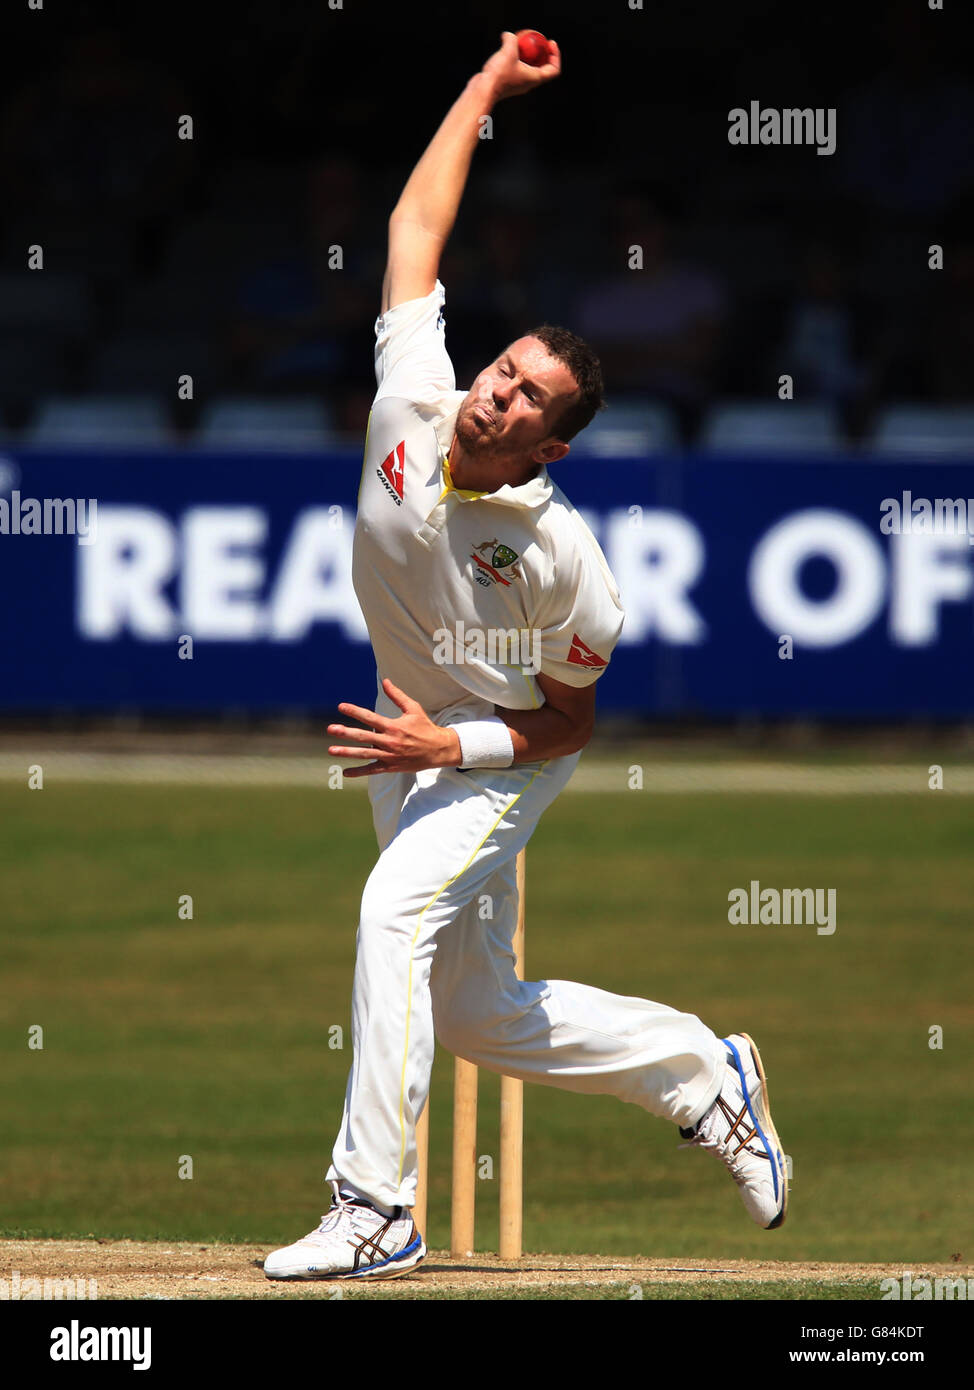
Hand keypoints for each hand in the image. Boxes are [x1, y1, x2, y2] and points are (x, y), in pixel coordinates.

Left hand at [328, 677, 461, 777]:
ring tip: (331, 750)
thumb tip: (385, 681)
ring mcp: (389, 756)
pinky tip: (345, 772)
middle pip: (363, 737)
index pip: (370, 717)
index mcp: (393, 726)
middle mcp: (389, 741)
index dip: (355, 711)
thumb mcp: (413, 708)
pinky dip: (359, 772)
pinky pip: (372, 770)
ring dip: (347, 752)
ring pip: (364, 754)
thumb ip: (397, 695)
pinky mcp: (391, 767)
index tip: (341, 706)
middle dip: (346, 733)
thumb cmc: (425, 727)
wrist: (438, 750)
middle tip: (331, 729)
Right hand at [481, 30, 560, 101]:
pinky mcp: (508, 84)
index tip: (550, 43)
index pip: (554, 70)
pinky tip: (507, 51)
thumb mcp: (508, 50)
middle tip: (538, 41)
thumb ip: (511, 39)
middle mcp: (528, 83)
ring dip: (527, 56)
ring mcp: (518, 84)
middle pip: (542, 68)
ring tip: (520, 44)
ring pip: (528, 68)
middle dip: (542, 54)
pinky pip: (516, 69)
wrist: (483, 91)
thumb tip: (508, 35)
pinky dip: (516, 60)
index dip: (555, 55)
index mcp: (535, 78)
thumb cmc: (499, 75)